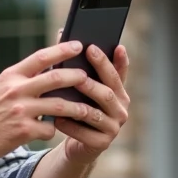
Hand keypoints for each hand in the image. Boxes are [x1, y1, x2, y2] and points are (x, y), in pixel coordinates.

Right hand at [0, 41, 99, 161]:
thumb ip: (20, 79)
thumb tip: (47, 70)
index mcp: (11, 76)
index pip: (41, 57)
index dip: (62, 49)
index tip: (78, 45)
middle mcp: (16, 90)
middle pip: (56, 79)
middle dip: (77, 77)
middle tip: (89, 77)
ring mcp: (20, 111)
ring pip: (59, 106)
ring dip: (76, 108)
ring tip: (87, 109)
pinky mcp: (23, 132)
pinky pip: (48, 130)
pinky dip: (52, 131)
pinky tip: (49, 132)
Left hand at [55, 44, 130, 165]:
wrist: (77, 144)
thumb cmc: (77, 109)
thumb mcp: (80, 89)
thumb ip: (77, 65)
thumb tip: (62, 33)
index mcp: (119, 93)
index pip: (117, 73)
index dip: (114, 61)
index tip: (106, 46)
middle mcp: (121, 109)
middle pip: (108, 92)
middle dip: (93, 79)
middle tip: (79, 69)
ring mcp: (114, 128)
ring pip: (95, 112)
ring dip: (79, 103)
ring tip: (63, 93)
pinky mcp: (102, 143)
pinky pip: (85, 133)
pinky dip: (70, 125)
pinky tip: (57, 119)